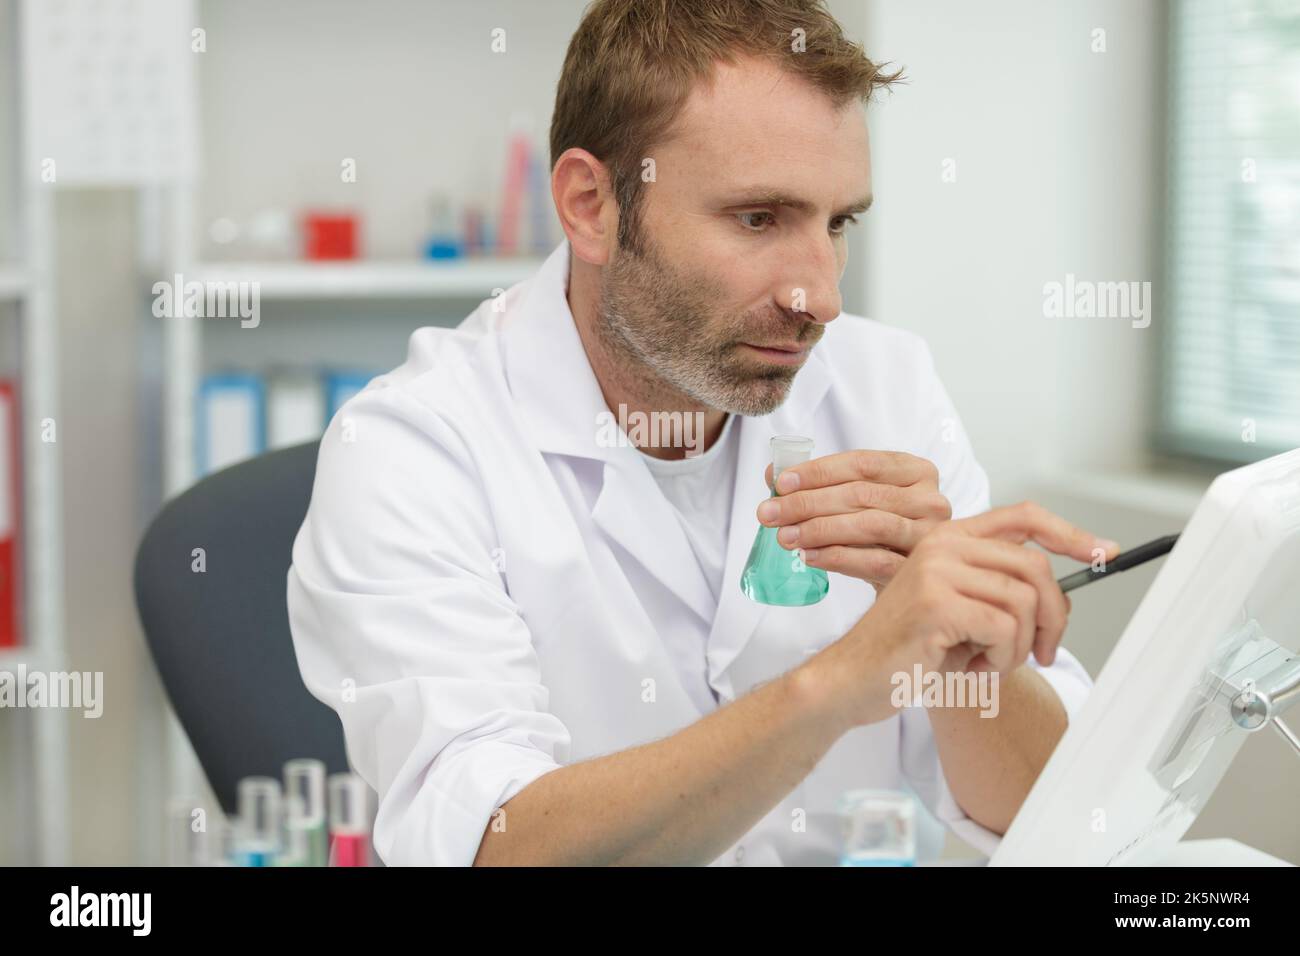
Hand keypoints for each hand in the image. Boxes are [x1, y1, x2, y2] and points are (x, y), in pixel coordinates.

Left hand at [757, 450, 950, 590]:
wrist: (910, 579)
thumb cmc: (880, 533)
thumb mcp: (856, 502)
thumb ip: (820, 484)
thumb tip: (773, 474)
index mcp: (916, 471)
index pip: (862, 463)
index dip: (818, 472)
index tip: (780, 483)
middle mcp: (931, 499)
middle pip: (861, 494)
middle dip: (808, 503)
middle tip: (770, 513)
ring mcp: (930, 535)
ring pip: (870, 525)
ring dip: (820, 530)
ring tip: (786, 537)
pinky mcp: (920, 568)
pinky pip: (875, 561)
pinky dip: (837, 557)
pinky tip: (809, 557)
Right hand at [807, 501, 1117, 728]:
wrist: (852, 679)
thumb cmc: (908, 650)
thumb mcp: (959, 610)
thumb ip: (998, 590)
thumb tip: (1061, 593)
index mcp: (948, 538)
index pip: (1023, 516)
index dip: (1069, 533)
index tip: (1104, 552)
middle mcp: (942, 544)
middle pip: (1035, 567)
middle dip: (1053, 617)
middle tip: (1044, 653)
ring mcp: (937, 570)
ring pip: (1024, 602)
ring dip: (1020, 646)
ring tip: (991, 661)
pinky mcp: (936, 603)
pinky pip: (1005, 629)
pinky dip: (1001, 658)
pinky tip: (972, 667)